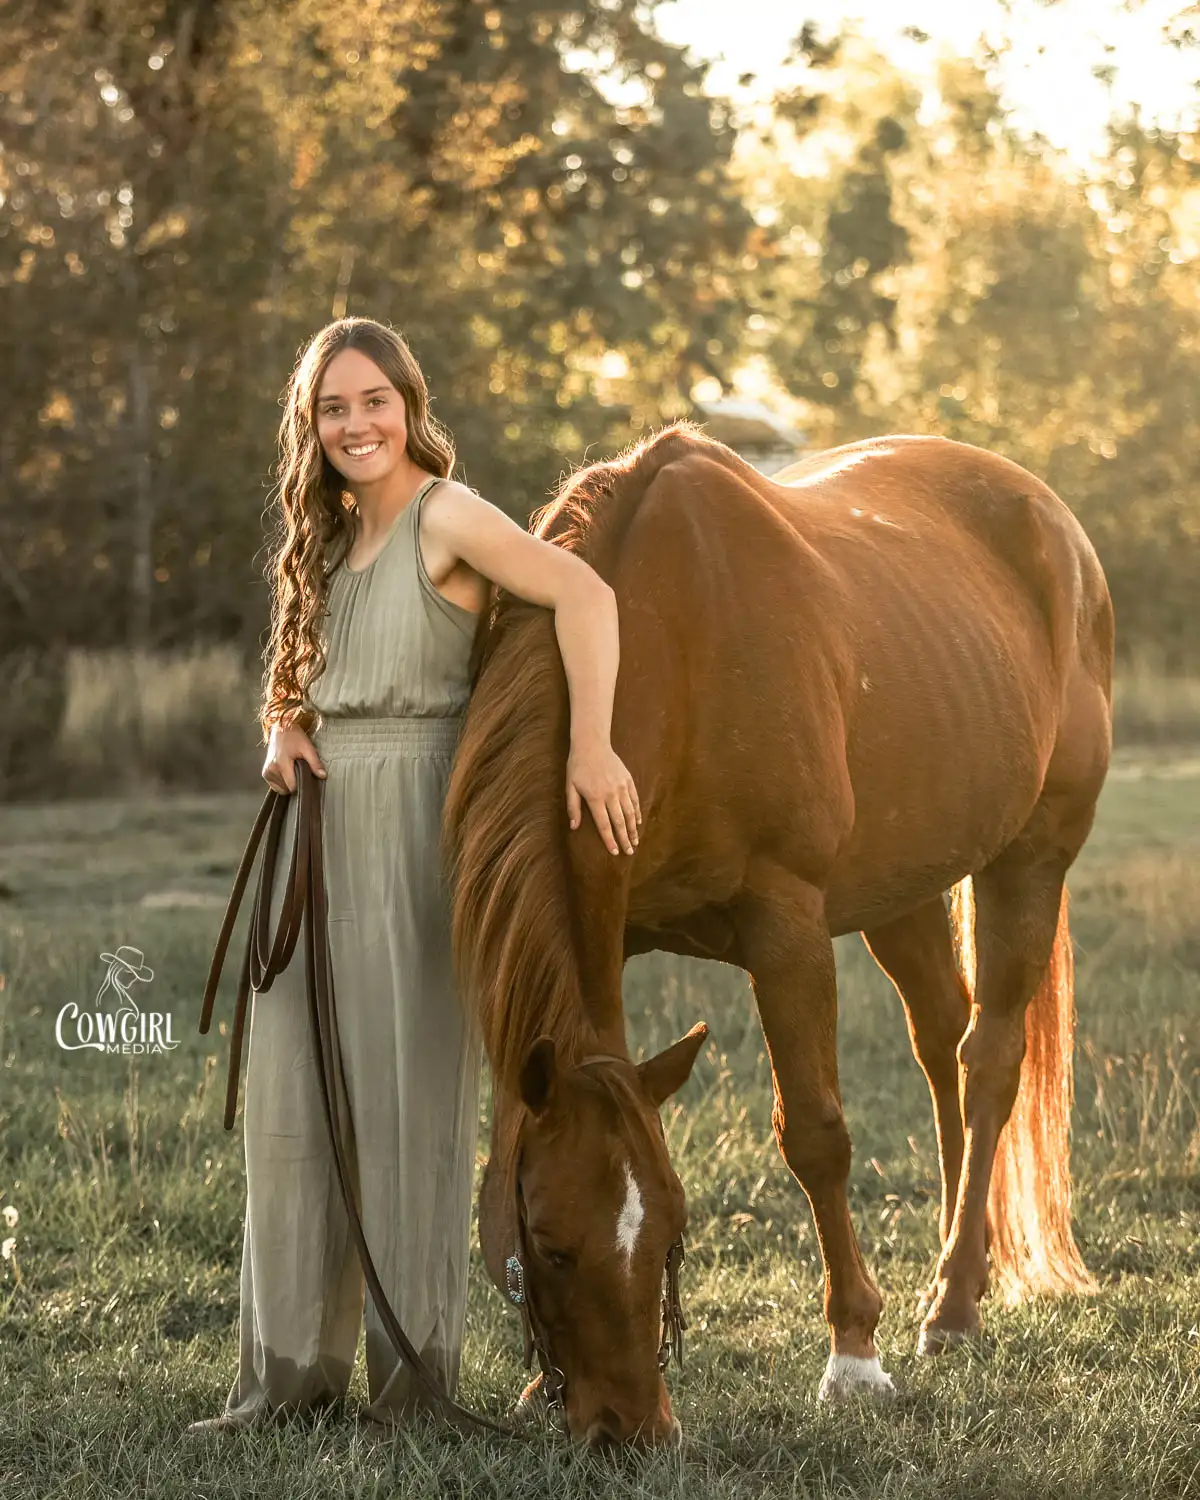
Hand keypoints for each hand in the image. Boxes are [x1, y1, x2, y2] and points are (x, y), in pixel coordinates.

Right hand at [262, 723, 326, 794]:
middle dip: (295, 782)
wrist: (280, 727)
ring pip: (281, 788)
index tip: (306, 777)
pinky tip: (286, 772)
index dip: (301, 784)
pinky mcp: (265, 773)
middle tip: (299, 770)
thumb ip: (315, 763)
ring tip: (292, 769)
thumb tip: (323, 776)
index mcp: (280, 765)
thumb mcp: (307, 747)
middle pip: (287, 788)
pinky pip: (275, 786)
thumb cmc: (294, 736)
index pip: (292, 786)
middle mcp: (271, 770)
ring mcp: (266, 772)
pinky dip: (282, 782)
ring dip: (288, 782)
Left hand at [565, 739, 641, 854]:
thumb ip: (573, 807)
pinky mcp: (628, 780)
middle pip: (620, 822)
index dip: (610, 840)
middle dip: (625, 839)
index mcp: (595, 798)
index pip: (604, 824)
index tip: (615, 852)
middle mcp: (610, 794)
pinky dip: (637, 812)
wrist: (592, 744)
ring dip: (633, 829)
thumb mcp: (570, 786)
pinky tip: (637, 822)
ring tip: (635, 841)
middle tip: (629, 852)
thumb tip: (574, 827)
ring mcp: (621, 787)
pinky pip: (635, 800)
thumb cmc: (578, 766)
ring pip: (630, 812)